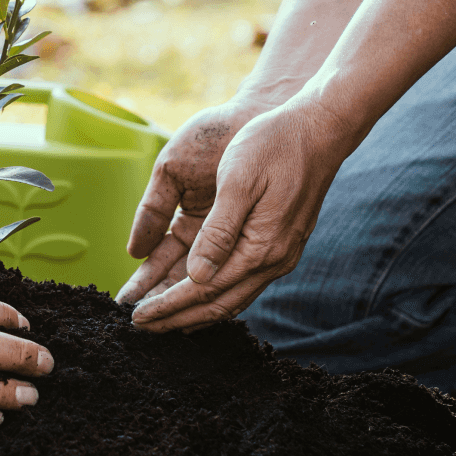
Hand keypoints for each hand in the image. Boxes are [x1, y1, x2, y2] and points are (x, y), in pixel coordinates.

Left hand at [126, 98, 351, 332]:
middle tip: (140, 327)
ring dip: (193, 310)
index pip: (204, 290)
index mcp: (260, 247)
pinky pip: (241, 283)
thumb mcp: (238, 181)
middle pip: (217, 304)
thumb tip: (195, 276)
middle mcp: (273, 260)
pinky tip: (194, 294)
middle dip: (176, 317)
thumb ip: (218, 232)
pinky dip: (213, 295)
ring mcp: (278, 255)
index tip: (137, 316)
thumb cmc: (273, 145)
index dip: (168, 304)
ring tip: (160, 318)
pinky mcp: (278, 245)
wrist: (319, 128)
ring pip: (230, 298)